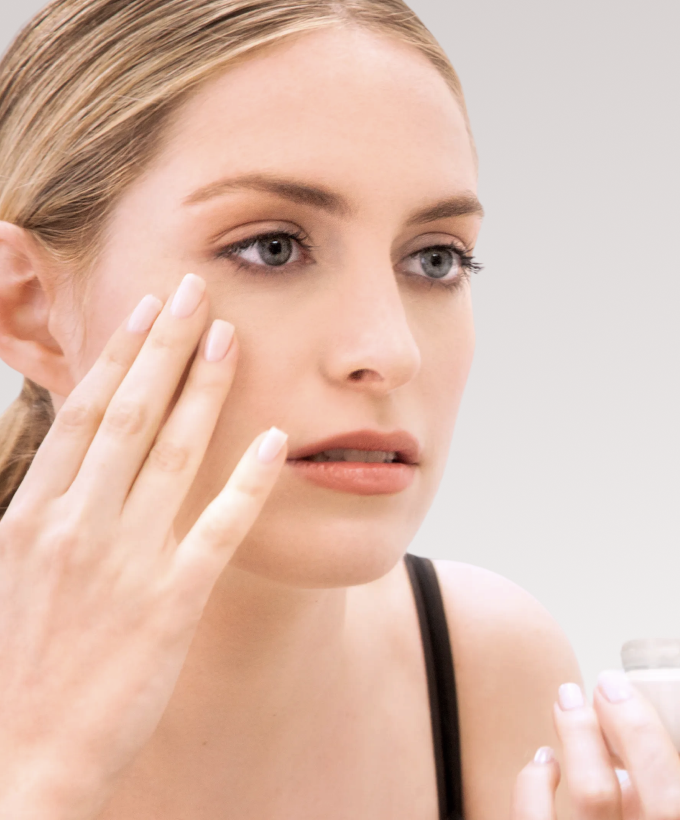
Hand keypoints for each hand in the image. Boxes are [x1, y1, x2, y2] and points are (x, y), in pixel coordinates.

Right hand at [0, 274, 286, 818]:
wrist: (17, 760)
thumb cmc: (16, 664)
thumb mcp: (14, 569)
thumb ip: (48, 506)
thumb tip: (78, 452)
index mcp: (34, 513)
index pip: (84, 412)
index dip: (119, 354)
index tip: (148, 310)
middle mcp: (78, 525)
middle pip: (129, 413)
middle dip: (167, 345)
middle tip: (197, 290)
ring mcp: (124, 563)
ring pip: (172, 454)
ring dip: (206, 390)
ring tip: (233, 339)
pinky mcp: (169, 605)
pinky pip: (217, 529)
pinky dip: (247, 482)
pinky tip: (276, 442)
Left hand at [511, 671, 679, 818]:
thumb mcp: (663, 819)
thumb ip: (672, 797)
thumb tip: (679, 733)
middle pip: (668, 805)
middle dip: (640, 733)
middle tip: (611, 686)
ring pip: (596, 795)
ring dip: (581, 735)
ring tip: (568, 698)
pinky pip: (535, 818)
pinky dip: (536, 780)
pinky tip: (544, 759)